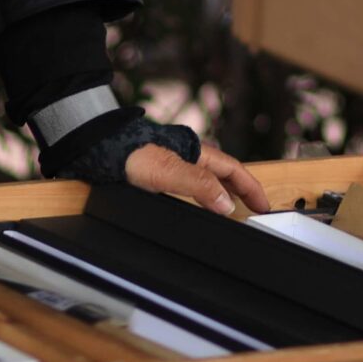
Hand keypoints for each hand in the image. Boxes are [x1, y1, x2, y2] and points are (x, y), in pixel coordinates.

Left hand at [124, 139, 271, 217]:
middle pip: (224, 175)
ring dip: (222, 195)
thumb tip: (226, 203)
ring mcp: (174, 166)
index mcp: (197, 153)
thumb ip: (198, 185)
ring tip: (232, 212)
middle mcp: (188, 158)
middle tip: (254, 211)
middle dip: (242, 192)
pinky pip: (190, 188)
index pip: (234, 170)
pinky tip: (197, 208)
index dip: (251, 188)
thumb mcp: (167, 171)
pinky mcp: (158, 175)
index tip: (264, 207)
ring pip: (208, 181)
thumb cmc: (128, 154)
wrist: (97, 148)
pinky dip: (202, 199)